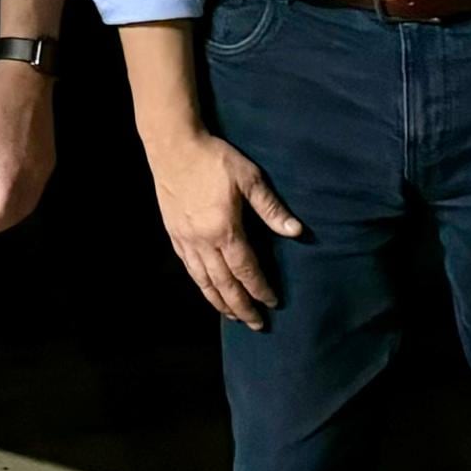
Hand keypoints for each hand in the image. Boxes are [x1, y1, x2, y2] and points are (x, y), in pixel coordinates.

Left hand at [0, 64, 56, 234]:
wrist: (27, 80)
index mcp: (12, 170)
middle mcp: (33, 175)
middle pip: (17, 214)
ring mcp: (44, 169)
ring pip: (29, 206)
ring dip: (8, 216)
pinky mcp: (49, 161)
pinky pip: (35, 193)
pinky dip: (19, 203)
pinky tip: (4, 197)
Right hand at [144, 127, 303, 327]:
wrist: (173, 146)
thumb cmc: (214, 159)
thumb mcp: (249, 178)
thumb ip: (272, 209)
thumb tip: (297, 232)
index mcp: (225, 230)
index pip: (246, 270)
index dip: (260, 289)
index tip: (273, 303)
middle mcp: (203, 241)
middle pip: (224, 284)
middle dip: (242, 306)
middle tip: (257, 324)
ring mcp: (186, 240)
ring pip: (203, 281)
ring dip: (220, 302)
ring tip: (234, 316)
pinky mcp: (174, 234)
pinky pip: (189, 268)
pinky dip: (201, 285)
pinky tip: (209, 290)